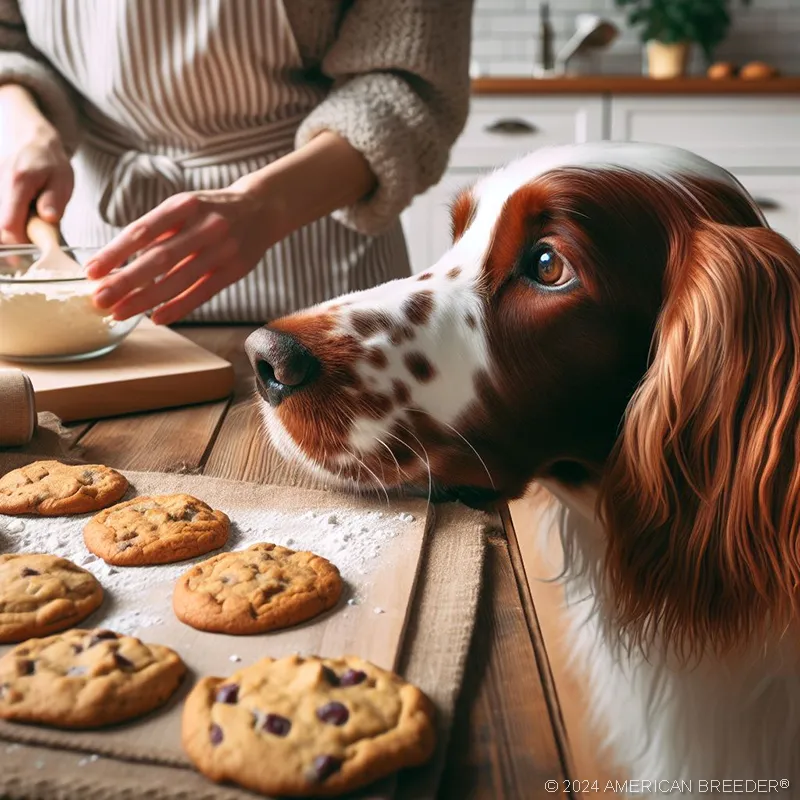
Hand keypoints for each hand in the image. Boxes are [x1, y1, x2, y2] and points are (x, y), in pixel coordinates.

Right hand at [0, 120, 72, 243]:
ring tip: (27, 229)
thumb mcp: (62, 180)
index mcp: (18, 182)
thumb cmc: (50, 161)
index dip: (20, 242)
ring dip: (11, 230)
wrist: (31, 139)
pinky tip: (20, 220)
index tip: (34, 248)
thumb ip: (54, 200)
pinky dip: (8, 221)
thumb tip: (48, 219)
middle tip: (32, 243)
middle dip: (14, 240)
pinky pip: (0, 213)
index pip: (9, 223)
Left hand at [86, 185, 283, 324]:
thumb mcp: (184, 207)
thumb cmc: (212, 210)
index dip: (115, 253)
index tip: (91, 272)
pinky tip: (156, 318)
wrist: (262, 209)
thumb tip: (119, 262)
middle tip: (99, 299)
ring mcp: (222, 250)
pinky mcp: (234, 271)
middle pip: (159, 258)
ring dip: (146, 299)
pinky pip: (202, 293)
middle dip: (126, 281)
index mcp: (184, 205)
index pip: (143, 231)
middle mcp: (204, 226)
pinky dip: (178, 306)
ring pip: (178, 279)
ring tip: (119, 312)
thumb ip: (158, 231)